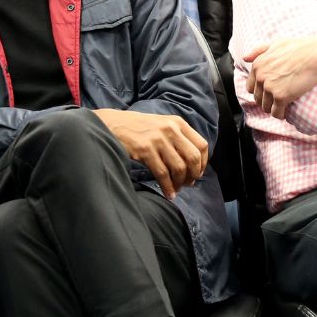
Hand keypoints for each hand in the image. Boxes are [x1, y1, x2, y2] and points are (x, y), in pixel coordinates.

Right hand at [93, 108, 207, 198]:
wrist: (112, 123)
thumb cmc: (138, 127)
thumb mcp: (162, 124)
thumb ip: (177, 136)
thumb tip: (192, 161)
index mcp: (178, 122)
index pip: (202, 145)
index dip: (204, 162)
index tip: (198, 173)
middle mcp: (170, 129)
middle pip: (193, 158)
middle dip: (193, 175)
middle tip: (189, 184)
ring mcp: (158, 140)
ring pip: (178, 168)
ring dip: (180, 183)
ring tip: (177, 189)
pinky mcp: (145, 150)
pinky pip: (162, 174)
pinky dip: (167, 187)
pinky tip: (168, 193)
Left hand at [242, 34, 316, 119]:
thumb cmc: (300, 47)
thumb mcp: (276, 44)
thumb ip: (259, 50)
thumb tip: (244, 58)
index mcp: (257, 65)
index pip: (251, 87)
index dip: (260, 91)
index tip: (269, 92)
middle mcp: (260, 77)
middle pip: (258, 98)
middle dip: (266, 101)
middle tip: (277, 101)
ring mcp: (270, 88)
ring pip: (265, 107)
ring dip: (272, 108)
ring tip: (281, 107)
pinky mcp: (281, 97)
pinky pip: (276, 113)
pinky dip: (280, 114)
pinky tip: (286, 112)